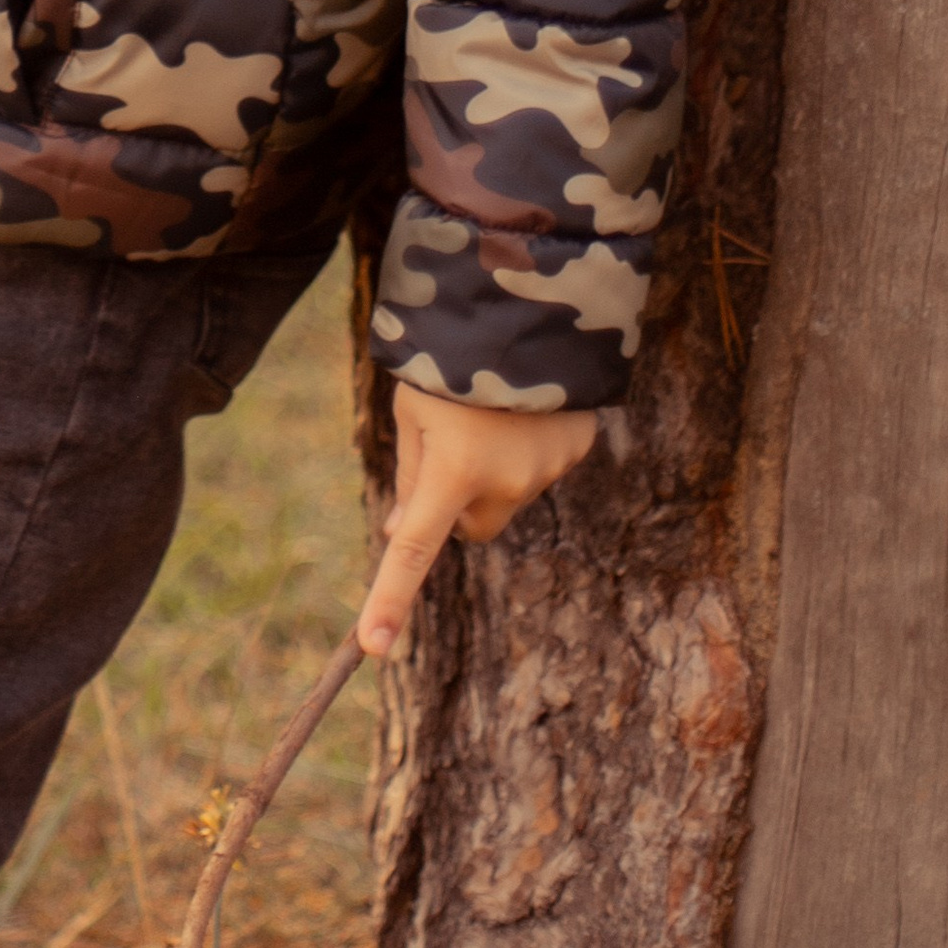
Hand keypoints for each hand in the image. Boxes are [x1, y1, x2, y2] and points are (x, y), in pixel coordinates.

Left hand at [357, 381, 601, 658]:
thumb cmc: (449, 356)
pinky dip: (529, 448)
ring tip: (491, 408)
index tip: (371, 647)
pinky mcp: (576, 450)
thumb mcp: (412, 409)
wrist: (524, 299)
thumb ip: (410, 474)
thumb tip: (403, 531)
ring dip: (493, 471)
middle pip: (468, 526)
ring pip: (506, 496)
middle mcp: (503, 483)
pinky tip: (525, 404)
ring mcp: (546, 470)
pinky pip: (541, 467)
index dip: (390, 599)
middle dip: (454, 503)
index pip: (414, 550)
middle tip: (448, 444)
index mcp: (450, 471)